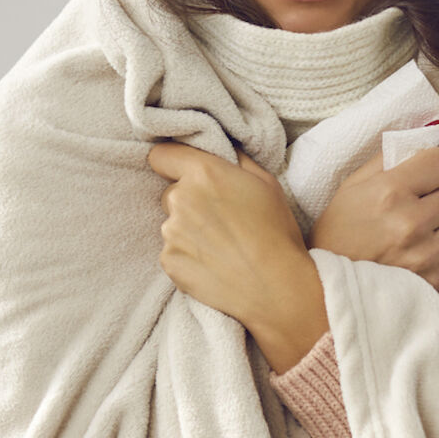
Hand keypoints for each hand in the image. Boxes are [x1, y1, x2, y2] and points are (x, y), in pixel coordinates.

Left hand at [147, 142, 327, 370]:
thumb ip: (235, 159)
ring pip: (172, 222)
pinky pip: (172, 250)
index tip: (184, 171)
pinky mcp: (168, 262)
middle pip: (170, 191)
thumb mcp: (266, 182)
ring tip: (221, 244)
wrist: (277, 288)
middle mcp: (180, 199)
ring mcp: (171, 232)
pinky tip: (214, 263)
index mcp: (204, 173)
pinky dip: (188, 254)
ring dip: (189, 229)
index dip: (173, 162)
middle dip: (189, 199)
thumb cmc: (277, 233)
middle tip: (219, 216)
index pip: (161, 155)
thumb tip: (220, 149)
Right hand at [311, 145, 438, 294]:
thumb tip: (425, 133)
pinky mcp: (434, 282)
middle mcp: (410, 223)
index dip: (438, 165)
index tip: (429, 173)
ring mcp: (424, 256)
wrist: (328, 285)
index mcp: (389, 192)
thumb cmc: (339, 230)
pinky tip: (428, 250)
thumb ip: (389, 157)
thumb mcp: (353, 186)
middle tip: (424, 202)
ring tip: (427, 228)